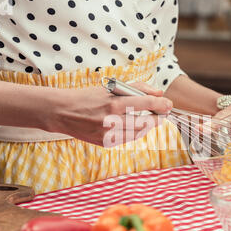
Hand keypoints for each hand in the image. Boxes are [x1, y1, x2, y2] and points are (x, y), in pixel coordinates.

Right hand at [48, 82, 171, 146]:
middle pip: (145, 122)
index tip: (168, 104)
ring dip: (147, 126)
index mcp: (114, 103)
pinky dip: (135, 133)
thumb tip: (158, 92)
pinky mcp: (104, 143)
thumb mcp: (111, 87)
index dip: (161, 104)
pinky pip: (127, 139)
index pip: (146, 103)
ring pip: (138, 133)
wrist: (62, 112)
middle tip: (163, 113)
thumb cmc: (88, 97)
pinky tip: (135, 126)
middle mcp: (112, 120)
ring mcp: (108, 134)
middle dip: (158, 118)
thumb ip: (136, 88)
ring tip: (150, 119)